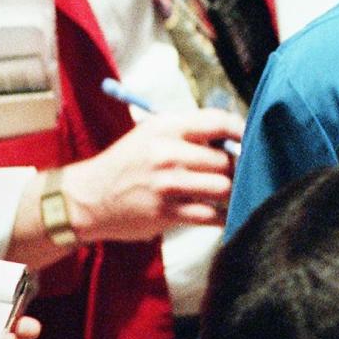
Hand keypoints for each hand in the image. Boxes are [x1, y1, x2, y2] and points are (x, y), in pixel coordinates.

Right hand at [62, 109, 241, 241]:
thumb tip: (233, 136)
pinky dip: (220, 216)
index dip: (241, 130)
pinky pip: (210, 215)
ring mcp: (168, 185)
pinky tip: (218, 213)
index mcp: (166, 127)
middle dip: (235, 167)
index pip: (218, 122)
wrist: (90, 197)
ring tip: (224, 191)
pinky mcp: (167, 213)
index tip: (249, 138)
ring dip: (228, 191)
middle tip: (233, 172)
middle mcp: (168, 153)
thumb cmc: (126, 163)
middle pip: (226, 159)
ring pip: (222, 187)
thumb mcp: (149, 134)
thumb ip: (187, 132)